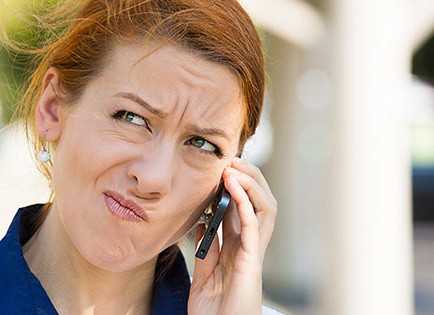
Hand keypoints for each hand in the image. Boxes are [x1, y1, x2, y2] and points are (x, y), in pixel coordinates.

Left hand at [187, 158, 277, 314]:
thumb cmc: (214, 312)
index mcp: (239, 249)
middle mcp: (250, 248)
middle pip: (259, 203)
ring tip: (234, 166)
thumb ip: (206, 251)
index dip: (236, 186)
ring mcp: (254, 253)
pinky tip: (233, 184)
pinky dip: (244, 201)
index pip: (243, 208)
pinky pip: (253, 225)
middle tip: (231, 159)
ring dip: (251, 183)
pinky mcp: (252, 262)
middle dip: (250, 178)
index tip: (220, 167)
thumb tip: (202, 226)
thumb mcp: (204, 276)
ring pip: (264, 208)